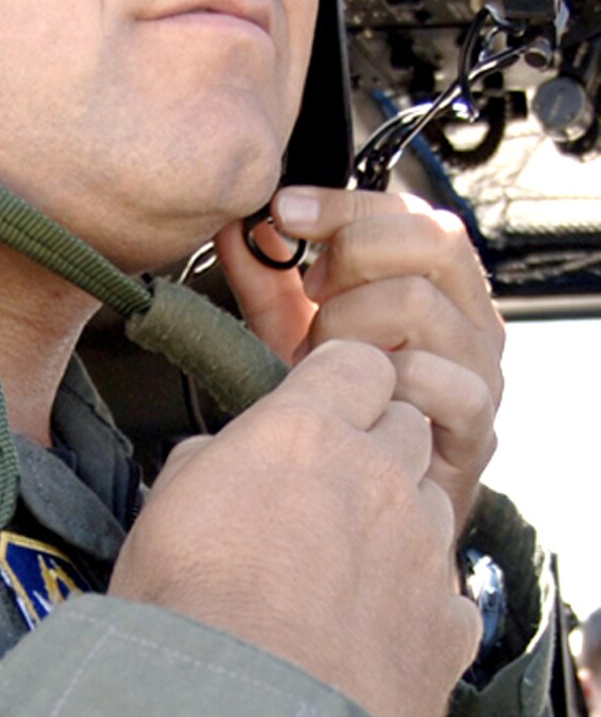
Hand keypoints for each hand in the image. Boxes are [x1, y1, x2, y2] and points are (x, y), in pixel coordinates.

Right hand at [109, 340, 480, 716]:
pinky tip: (366, 639)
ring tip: (338, 577)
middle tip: (322, 494)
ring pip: (434, 507)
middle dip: (375, 447)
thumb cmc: (184, 622)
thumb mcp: (158, 516)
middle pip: (408, 427)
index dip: (338, 384)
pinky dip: (417, 607)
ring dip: (398, 525)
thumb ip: (205, 467)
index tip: (316, 410)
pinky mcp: (448, 628)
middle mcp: (380, 481)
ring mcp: (424, 554)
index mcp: (304, 435)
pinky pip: (447, 596)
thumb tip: (217, 460)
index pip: (357, 363)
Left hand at [215, 186, 504, 542]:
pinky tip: (357, 400)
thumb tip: (235, 224)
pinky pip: (441, 384)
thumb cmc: (338, 416)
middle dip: (351, 256)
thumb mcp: (295, 337)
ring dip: (353, 325)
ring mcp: (481, 374)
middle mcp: (471, 321)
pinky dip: (387, 384)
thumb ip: (269, 282)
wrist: (363, 512)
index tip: (283, 214)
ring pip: (420, 305)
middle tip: (308, 298)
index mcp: (438, 287)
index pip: (411, 212)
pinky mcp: (478, 431)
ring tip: (324, 361)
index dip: (344, 204)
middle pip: (432, 240)